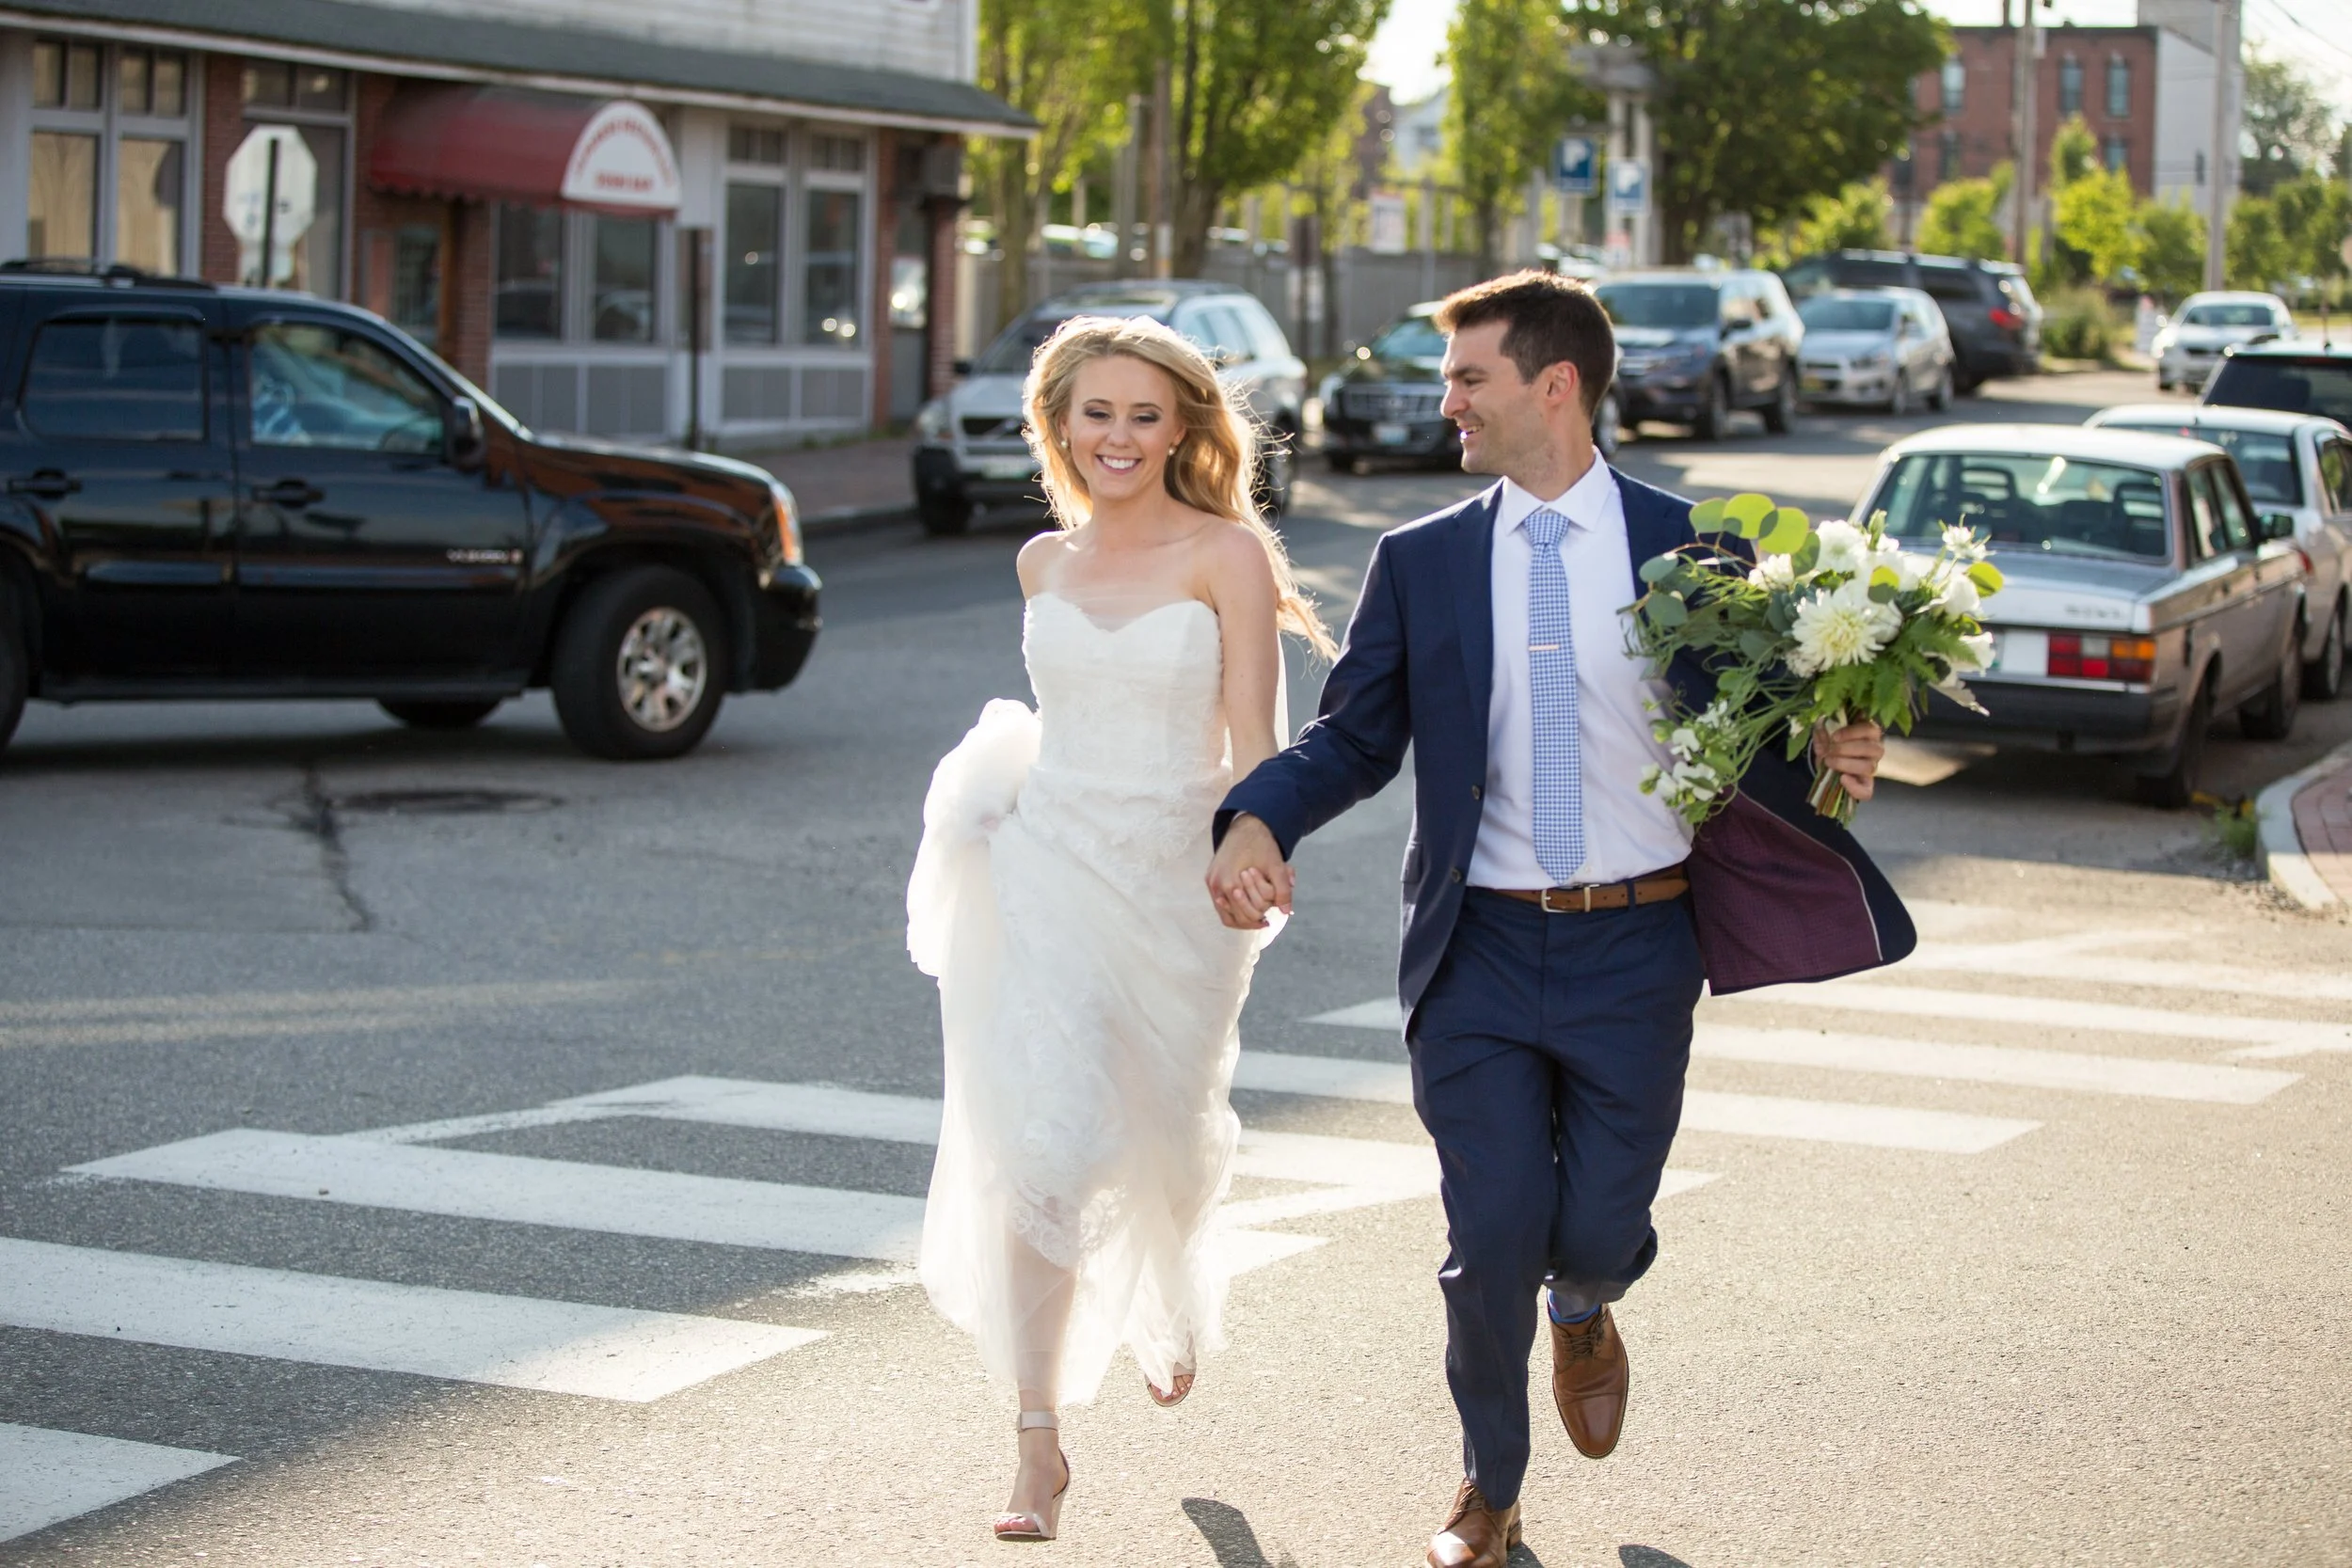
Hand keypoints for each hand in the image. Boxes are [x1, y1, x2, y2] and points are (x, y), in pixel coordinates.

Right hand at [1207, 814, 1293, 929]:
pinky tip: (1245, 905)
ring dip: (1240, 916)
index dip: (1259, 920)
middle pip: (1234, 917)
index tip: (1268, 920)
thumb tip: (1286, 912)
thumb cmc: (1262, 846)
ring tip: (1255, 917)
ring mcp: (1211, 882)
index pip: (1246, 915)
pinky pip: (1219, 902)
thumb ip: (1282, 890)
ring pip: (1224, 913)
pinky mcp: (1210, 878)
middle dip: (1250, 918)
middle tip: (1263, 920)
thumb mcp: (1277, 867)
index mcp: (1231, 883)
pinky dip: (1232, 907)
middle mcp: (1217, 884)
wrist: (1246, 825)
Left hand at [1812, 718, 1885, 802]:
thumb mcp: (1825, 735)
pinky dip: (1854, 787)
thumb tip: (1821, 724)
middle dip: (1847, 749)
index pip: (1871, 729)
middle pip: (1872, 748)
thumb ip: (1823, 730)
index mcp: (1869, 733)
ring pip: (1869, 767)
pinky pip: (1866, 791)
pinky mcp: (1866, 785)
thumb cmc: (1831, 744)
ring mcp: (1871, 768)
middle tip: (1829, 750)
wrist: (1827, 763)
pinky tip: (1842, 779)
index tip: (1834, 737)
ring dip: (1846, 764)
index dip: (1853, 732)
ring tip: (1829, 761)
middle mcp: (1875, 750)